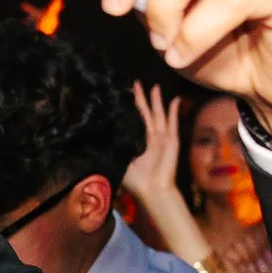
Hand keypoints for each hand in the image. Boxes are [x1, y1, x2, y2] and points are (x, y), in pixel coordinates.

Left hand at [123, 82, 185, 201]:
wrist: (152, 189)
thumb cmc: (135, 180)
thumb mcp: (118, 161)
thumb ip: (113, 148)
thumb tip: (97, 138)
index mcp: (137, 142)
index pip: (132, 120)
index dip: (128, 108)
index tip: (121, 95)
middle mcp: (150, 137)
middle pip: (144, 113)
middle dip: (140, 98)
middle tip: (135, 83)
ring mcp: (162, 137)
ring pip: (158, 114)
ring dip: (156, 101)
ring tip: (154, 87)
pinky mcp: (172, 140)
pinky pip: (172, 122)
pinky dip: (173, 111)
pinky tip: (174, 99)